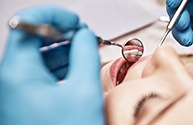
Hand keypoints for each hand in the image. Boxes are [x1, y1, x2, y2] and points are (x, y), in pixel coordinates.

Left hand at [0, 5, 103, 124]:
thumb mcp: (84, 89)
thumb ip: (85, 54)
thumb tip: (84, 35)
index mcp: (17, 73)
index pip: (28, 24)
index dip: (53, 15)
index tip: (73, 20)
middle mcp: (11, 79)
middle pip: (34, 39)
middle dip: (61, 32)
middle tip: (84, 34)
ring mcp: (18, 90)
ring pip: (39, 55)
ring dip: (63, 48)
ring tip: (85, 48)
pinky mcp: (28, 98)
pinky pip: (42, 71)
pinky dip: (61, 64)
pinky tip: (77, 65)